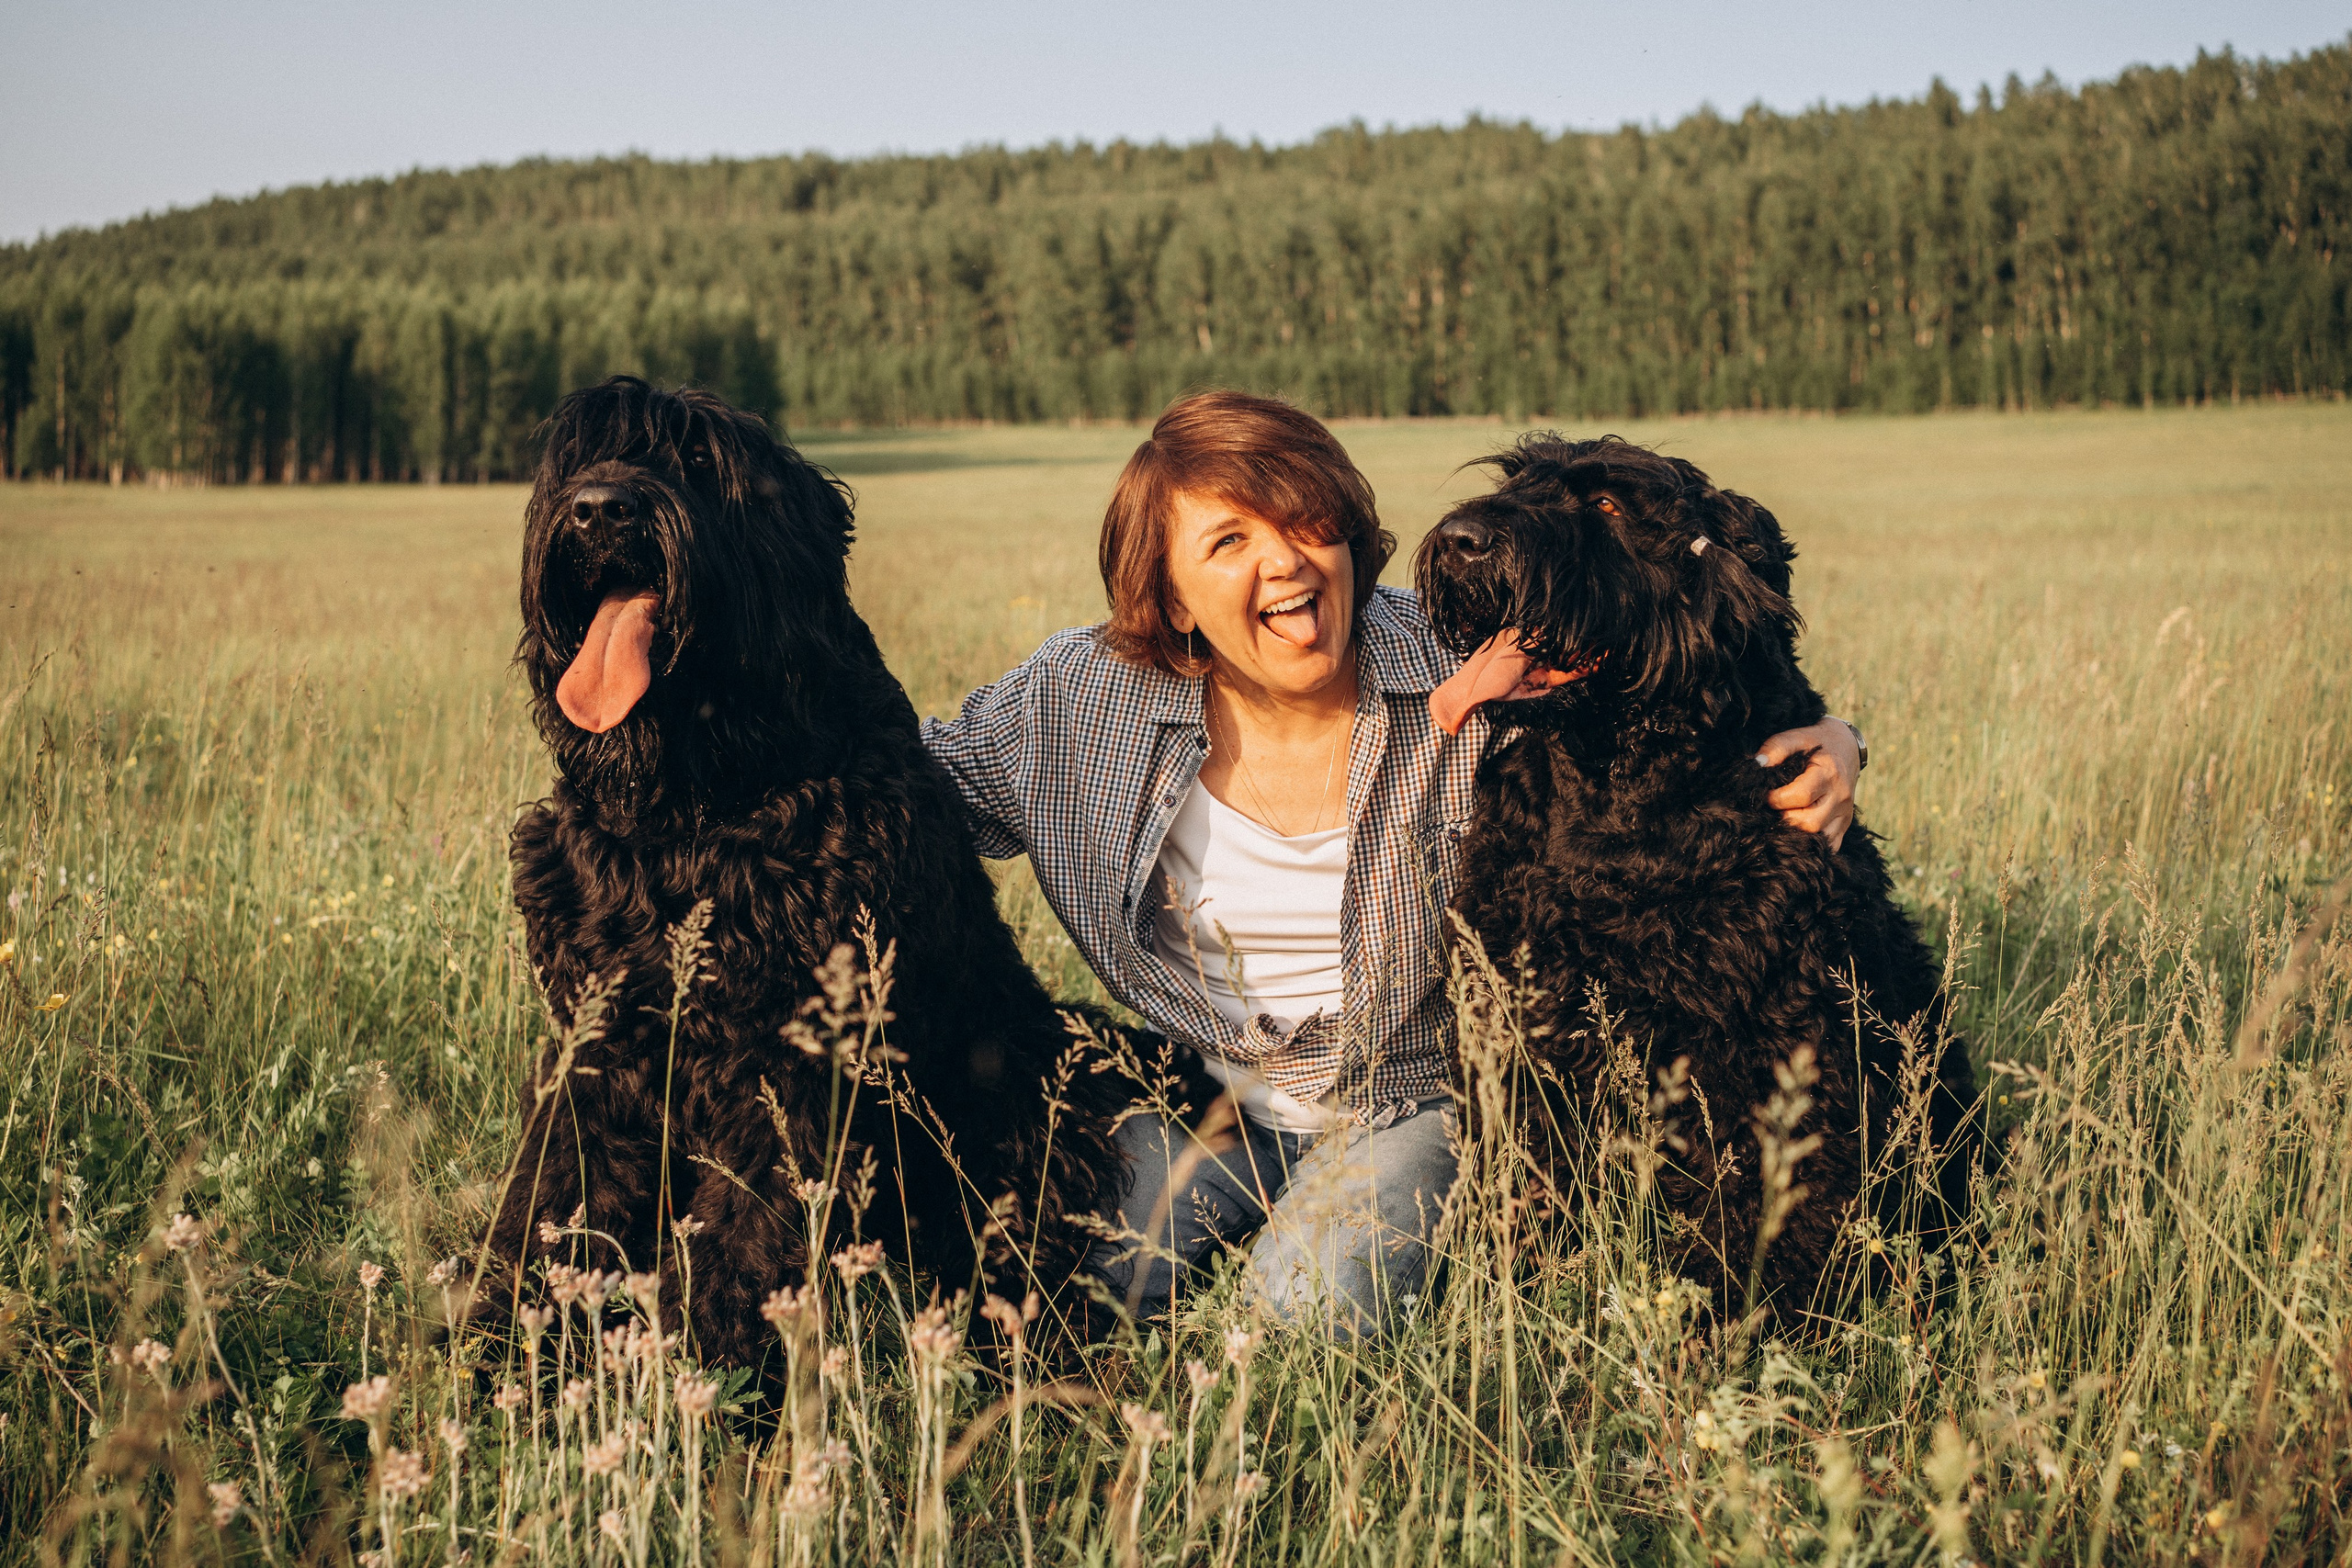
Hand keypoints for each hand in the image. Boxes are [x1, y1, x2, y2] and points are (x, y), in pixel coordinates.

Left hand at [1758, 718, 1859, 850]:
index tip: (1764, 795)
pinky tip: (1797, 832)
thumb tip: (1757, 766)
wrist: (1846, 748)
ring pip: (1820, 837)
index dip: (1776, 799)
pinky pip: (1831, 845)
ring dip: (1796, 833)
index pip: (1800, 796)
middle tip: (1773, 809)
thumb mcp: (1795, 737)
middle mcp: (1841, 796)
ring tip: (1783, 819)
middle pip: (1810, 822)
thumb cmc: (1816, 743)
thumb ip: (1775, 748)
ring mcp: (1845, 813)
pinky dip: (1812, 842)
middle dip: (1784, 819)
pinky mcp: (1845, 824)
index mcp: (1829, 773)